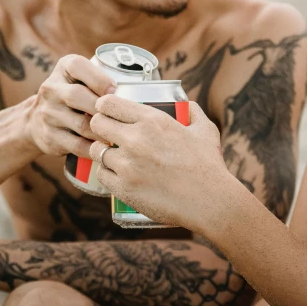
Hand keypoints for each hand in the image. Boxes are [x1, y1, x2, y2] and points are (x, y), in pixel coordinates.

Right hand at [28, 54, 115, 157]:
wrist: (37, 120)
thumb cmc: (74, 97)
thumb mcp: (81, 79)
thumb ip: (102, 82)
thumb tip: (136, 96)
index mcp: (63, 68)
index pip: (77, 66)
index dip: (99, 79)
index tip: (115, 90)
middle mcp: (51, 89)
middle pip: (77, 96)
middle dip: (102, 108)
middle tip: (122, 118)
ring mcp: (47, 114)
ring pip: (81, 124)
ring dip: (104, 132)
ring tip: (120, 135)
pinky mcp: (49, 137)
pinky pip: (77, 145)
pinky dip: (95, 148)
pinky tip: (107, 149)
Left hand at [89, 96, 235, 229]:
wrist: (209, 202)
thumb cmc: (208, 166)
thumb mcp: (205, 130)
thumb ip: (193, 112)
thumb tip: (187, 105)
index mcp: (153, 120)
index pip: (108, 103)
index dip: (104, 107)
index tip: (107, 112)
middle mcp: (136, 139)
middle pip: (97, 124)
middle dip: (101, 127)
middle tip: (108, 134)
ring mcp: (127, 164)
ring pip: (97, 150)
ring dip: (103, 152)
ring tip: (114, 155)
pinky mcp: (123, 188)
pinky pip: (101, 174)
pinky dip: (108, 173)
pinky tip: (118, 173)